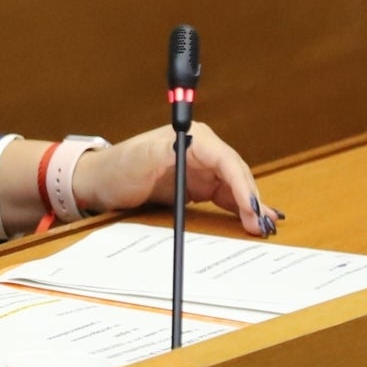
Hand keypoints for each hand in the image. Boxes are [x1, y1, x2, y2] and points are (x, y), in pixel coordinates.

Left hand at [71, 123, 281, 235]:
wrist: (101, 182)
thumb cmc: (118, 167)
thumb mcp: (141, 158)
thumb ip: (168, 151)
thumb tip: (195, 146)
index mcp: (193, 138)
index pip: (227, 160)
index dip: (242, 183)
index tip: (251, 206)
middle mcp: (203, 151)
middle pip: (237, 175)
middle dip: (251, 199)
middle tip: (261, 225)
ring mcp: (203, 170)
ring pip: (236, 188)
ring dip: (251, 206)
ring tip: (264, 227)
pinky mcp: (199, 187)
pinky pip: (226, 198)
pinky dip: (240, 210)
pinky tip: (254, 221)